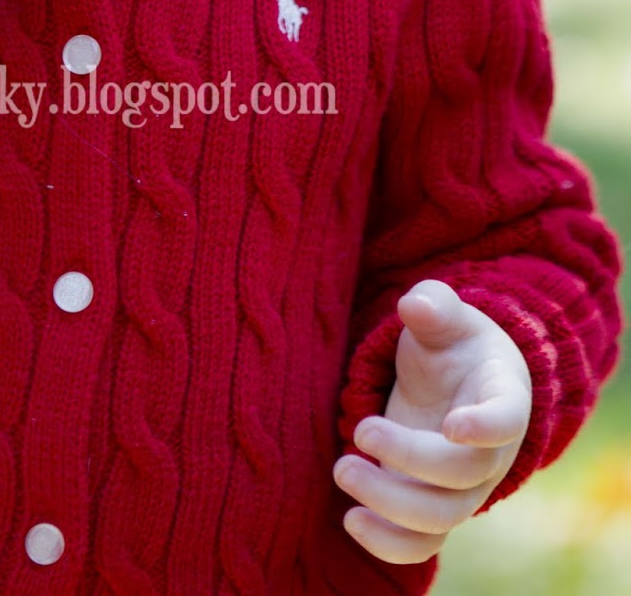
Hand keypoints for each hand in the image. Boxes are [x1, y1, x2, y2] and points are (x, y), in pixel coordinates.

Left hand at [333, 278, 532, 564]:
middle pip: (462, 475)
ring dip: (390, 504)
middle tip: (360, 431)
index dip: (485, 427)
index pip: (506, 420)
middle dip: (408, 460)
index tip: (452, 424)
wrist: (459, 380)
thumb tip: (414, 305)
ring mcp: (464, 486)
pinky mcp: (433, 506)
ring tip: (343, 470)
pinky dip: (390, 543)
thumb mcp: (446, 316)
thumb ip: (434, 306)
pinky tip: (352, 519)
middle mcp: (491, 452)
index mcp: (503, 397)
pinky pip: (423, 543)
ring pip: (440, 517)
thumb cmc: (453, 343)